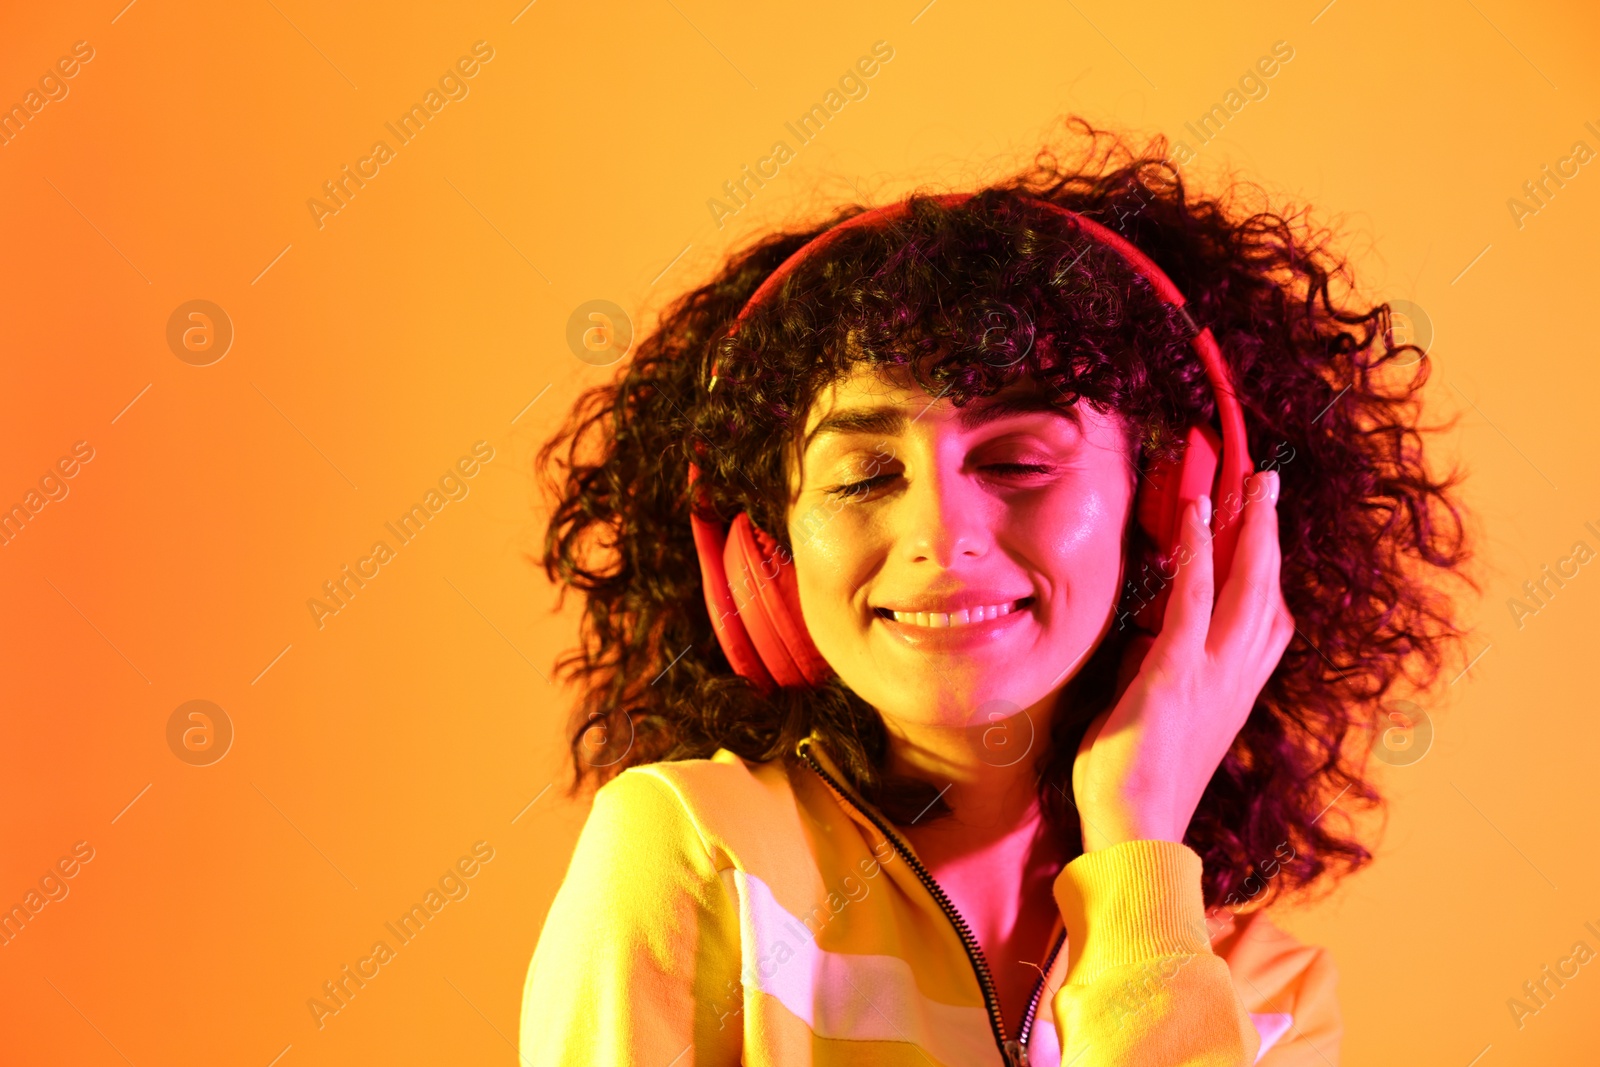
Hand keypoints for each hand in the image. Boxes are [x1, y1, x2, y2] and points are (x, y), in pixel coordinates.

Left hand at [1071, 470, 1293, 851]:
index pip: (1269, 627)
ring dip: (1247, 526)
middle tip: (1269, 482)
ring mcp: (1210, 675)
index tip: (1265, 537)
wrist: (1133, 835)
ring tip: (1249, 481)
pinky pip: (1193, 601)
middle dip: (1268, 532)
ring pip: (1245, 586)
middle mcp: (1234, 680)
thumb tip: (1140, 650)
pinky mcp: (1175, 674)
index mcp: (1232, 695)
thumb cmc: (1133, 789)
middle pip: (1267, 591)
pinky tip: (1195, 516)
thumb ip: (1152, 682)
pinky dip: (1197, 553)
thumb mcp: (1149, 724)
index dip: (1270, 577)